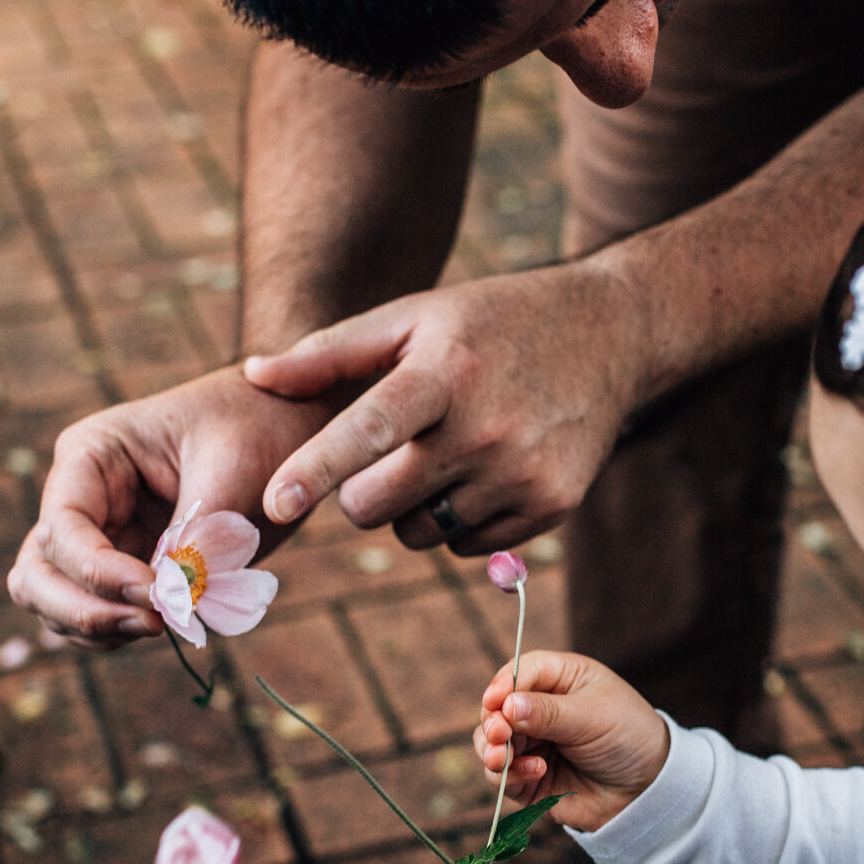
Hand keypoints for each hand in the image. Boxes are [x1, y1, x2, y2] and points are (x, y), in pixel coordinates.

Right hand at [7, 367, 336, 646]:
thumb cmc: (258, 430)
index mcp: (92, 454)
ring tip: (167, 624)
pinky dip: (119, 632)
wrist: (287, 429)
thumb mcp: (232, 471)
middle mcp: (82, 497)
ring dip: (99, 627)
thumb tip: (169, 598)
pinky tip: (169, 624)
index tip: (158, 596)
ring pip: (54, 601)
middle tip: (154, 623)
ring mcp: (99, 536)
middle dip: (84, 609)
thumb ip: (197, 535)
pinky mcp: (126, 567)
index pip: (63, 527)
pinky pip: (97, 613)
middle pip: (38, 573)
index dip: (100, 573)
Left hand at [242, 261, 646, 553]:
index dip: (316, 468)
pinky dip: (458, 522)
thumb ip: (331, 352)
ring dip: (411, 508)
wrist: (609, 334)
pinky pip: (466, 547)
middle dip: (359, 493)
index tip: (272, 503)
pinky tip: (484, 471)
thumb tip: (254, 376)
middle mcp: (489, 427)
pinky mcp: (553, 506)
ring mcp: (525, 473)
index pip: (370, 429)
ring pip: (418, 533)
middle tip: (383, 457)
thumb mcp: (414, 316)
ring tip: (446, 453)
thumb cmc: (490, 324)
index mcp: (448, 371)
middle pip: (378, 504)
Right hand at [473, 651, 669, 831]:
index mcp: (560, 679)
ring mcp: (533, 743)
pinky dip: (510, 775)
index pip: (519, 673)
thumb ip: (548, 712)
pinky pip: (503, 776)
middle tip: (499, 735)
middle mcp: (540, 708)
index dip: (502, 686)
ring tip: (503, 759)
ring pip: (490, 743)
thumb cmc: (630, 737)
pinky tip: (536, 772)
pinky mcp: (529, 778)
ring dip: (492, 750)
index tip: (495, 702)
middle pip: (497, 709)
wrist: (649, 790)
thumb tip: (506, 705)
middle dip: (493, 722)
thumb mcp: (593, 716)